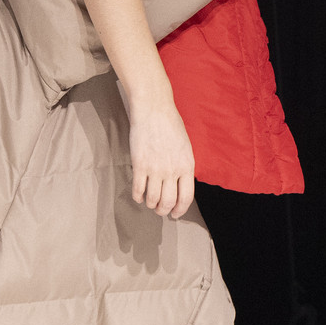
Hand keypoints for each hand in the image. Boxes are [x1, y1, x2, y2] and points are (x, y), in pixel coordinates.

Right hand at [120, 81, 195, 217]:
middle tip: (160, 210)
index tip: (175, 214)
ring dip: (151, 205)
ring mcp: (155, 168)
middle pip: (168, 202)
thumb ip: (183, 166)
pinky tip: (139, 196)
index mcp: (187, 165)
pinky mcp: (139, 165)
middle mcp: (172, 170)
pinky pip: (138, 190)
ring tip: (150, 203)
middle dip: (163, 211)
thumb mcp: (185, 147)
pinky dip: (138, 197)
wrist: (154, 110)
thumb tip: (180, 184)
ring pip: (152, 199)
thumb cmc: (171, 125)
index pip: (186, 197)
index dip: (180, 210)